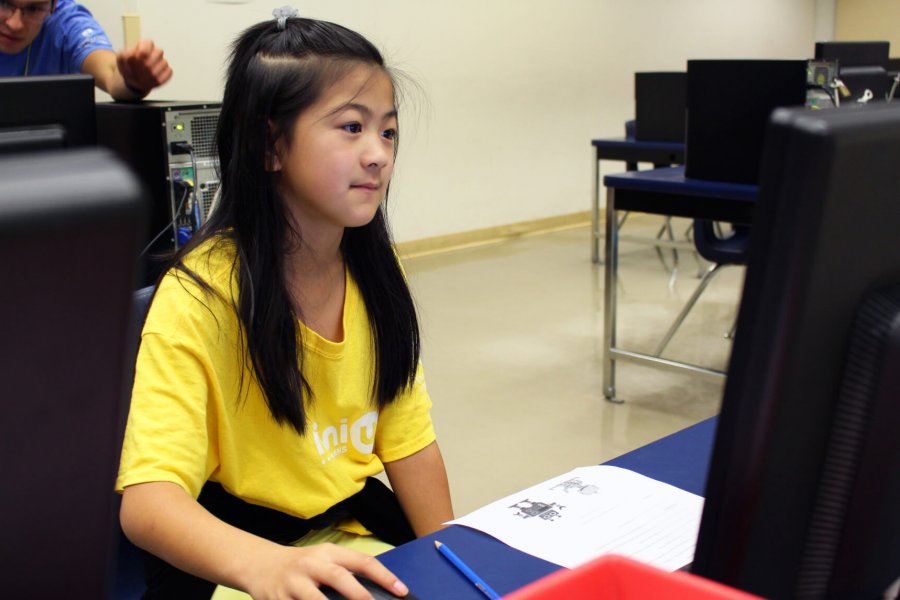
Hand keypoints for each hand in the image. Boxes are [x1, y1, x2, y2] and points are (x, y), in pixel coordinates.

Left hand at [116, 39, 172, 93]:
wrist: (133, 79)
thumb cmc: (127, 66)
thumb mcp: (121, 59)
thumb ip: (125, 54)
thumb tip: (135, 54)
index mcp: (144, 45)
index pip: (149, 43)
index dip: (146, 49)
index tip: (140, 56)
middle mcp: (156, 52)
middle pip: (159, 52)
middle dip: (148, 62)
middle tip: (138, 70)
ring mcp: (162, 62)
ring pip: (163, 63)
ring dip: (152, 72)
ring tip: (142, 77)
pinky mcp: (168, 72)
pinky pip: (168, 73)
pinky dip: (159, 78)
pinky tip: (150, 82)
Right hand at [244, 543, 408, 599]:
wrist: (260, 564)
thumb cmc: (301, 566)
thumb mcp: (323, 561)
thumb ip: (345, 574)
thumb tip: (375, 595)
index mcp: (329, 553)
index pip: (362, 561)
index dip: (384, 576)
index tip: (401, 591)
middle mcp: (312, 564)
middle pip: (340, 578)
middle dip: (359, 595)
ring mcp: (294, 583)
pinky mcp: (278, 599)